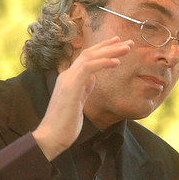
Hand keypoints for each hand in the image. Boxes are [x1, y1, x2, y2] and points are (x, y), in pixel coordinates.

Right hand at [32, 36, 132, 159]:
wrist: (50, 138)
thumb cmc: (64, 125)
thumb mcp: (78, 103)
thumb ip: (84, 89)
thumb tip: (93, 78)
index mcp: (69, 79)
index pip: (87, 58)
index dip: (103, 50)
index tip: (118, 44)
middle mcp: (67, 76)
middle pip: (89, 53)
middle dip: (110, 46)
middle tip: (128, 42)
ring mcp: (68, 80)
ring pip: (90, 57)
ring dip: (110, 51)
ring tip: (127, 48)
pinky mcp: (71, 87)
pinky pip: (88, 68)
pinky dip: (103, 63)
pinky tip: (116, 62)